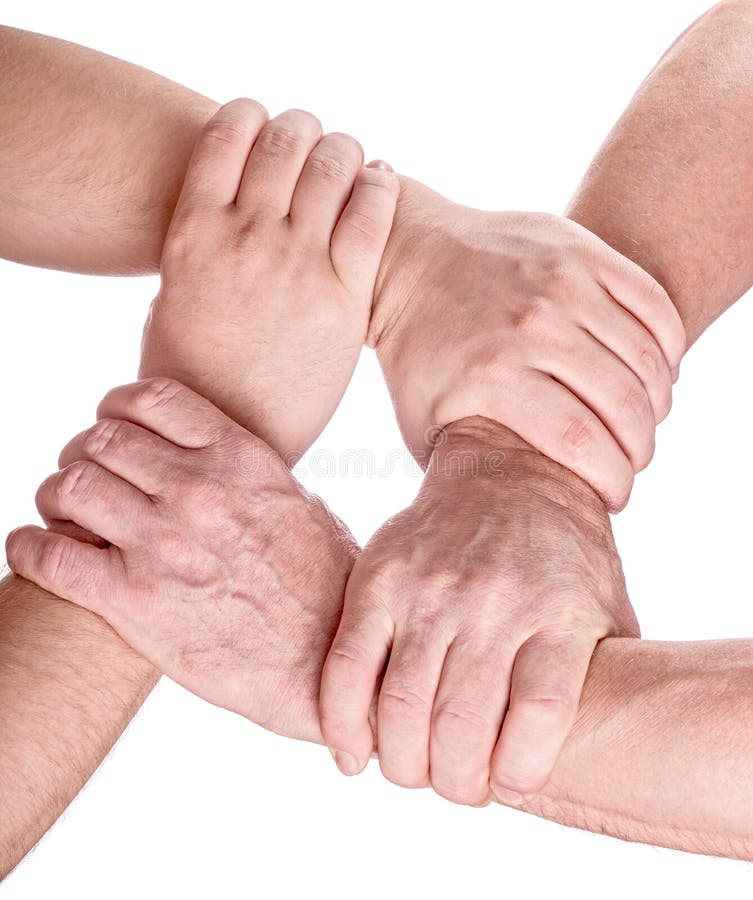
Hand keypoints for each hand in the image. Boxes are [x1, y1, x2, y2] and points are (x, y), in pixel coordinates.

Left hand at [6, 379, 356, 742]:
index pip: (150, 398)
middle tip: (85, 477)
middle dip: (82, 453)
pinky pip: (48, 556)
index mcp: (240, 460)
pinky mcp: (135, 602)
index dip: (116, 407)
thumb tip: (203, 460)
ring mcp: (163, 544)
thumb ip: (243, 475)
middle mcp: (198, 491)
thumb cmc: (324, 585)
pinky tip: (31, 549)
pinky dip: (26, 547)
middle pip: (101, 440)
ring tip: (63, 515)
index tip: (112, 427)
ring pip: (68, 486)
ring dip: (54, 496)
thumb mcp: (297, 504)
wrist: (326, 661)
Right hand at [142, 99, 398, 456]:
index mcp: (193, 232)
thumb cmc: (194, 375)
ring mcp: (296, 263)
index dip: (252, 116)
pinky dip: (378, 184)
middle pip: (286, 139)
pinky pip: (371, 214)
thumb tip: (221, 222)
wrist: (230, 434)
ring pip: (332, 164)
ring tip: (346, 161)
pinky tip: (378, 182)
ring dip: (342, 150)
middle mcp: (246, 236)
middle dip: (302, 130)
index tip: (264, 126)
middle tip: (312, 144)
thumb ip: (198, 251)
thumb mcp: (170, 301)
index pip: (227, 132)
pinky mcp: (342, 296)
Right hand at [319, 417, 637, 803]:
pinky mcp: (380, 578)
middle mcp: (495, 602)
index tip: (508, 782)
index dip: (516, 772)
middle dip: (454, 783)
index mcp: (560, 614)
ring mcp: (431, 589)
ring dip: (403, 764)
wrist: (509, 471)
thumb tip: (605, 754)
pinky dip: (343, 725)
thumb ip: (607, 677)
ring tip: (414, 768)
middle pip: (461, 727)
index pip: (540, 715)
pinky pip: (346, 666)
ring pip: (400, 708)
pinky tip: (355, 753)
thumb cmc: (562, 557)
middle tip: (457, 784)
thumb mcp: (608, 609)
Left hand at [369, 179, 685, 509]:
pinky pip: (654, 304)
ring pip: (646, 357)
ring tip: (643, 422)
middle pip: (624, 403)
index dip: (614, 479)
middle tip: (633, 462)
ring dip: (657, 402)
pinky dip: (668, 347)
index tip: (616, 496)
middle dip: (641, 448)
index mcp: (491, 374)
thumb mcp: (421, 421)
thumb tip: (509, 508)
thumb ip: (466, 466)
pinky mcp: (580, 249)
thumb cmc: (417, 353)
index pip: (582, 443)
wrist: (408, 259)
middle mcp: (531, 325)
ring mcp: (560, 281)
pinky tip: (655, 374)